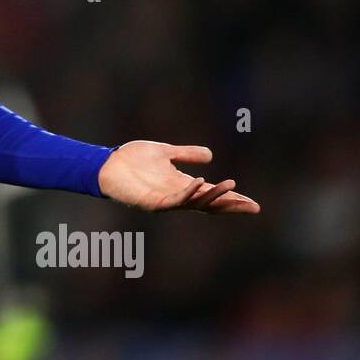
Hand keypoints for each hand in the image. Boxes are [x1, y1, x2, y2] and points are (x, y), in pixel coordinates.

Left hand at [97, 141, 258, 213]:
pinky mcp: (152, 202)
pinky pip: (174, 199)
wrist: (106, 164)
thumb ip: (186, 154)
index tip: (253, 204)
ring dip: (214, 196)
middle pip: (209, 204)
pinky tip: (200, 182)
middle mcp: (176, 195)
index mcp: (181, 185)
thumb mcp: (165, 153)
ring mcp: (165, 200)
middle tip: (252, 207)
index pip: (212, 195)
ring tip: (231, 186)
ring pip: (195, 203)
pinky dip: (188, 192)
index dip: (231, 199)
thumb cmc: (131, 160)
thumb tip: (210, 156)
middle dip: (230, 205)